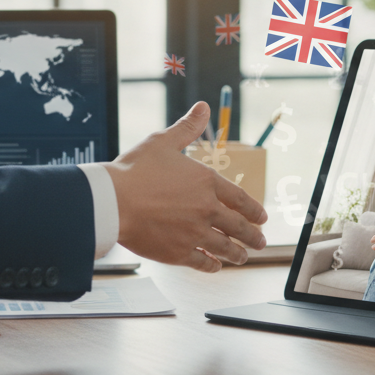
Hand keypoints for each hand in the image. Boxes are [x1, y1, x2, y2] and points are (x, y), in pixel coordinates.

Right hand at [105, 102, 267, 271]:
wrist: (113, 200)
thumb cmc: (134, 170)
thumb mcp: (163, 141)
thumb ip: (187, 127)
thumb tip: (203, 108)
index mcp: (206, 182)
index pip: (240, 199)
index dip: (254, 210)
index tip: (262, 218)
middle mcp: (206, 209)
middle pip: (239, 227)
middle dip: (253, 236)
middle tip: (261, 242)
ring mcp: (194, 233)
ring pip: (224, 248)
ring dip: (237, 254)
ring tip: (243, 257)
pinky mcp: (178, 253)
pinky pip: (202, 263)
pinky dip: (212, 266)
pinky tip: (215, 267)